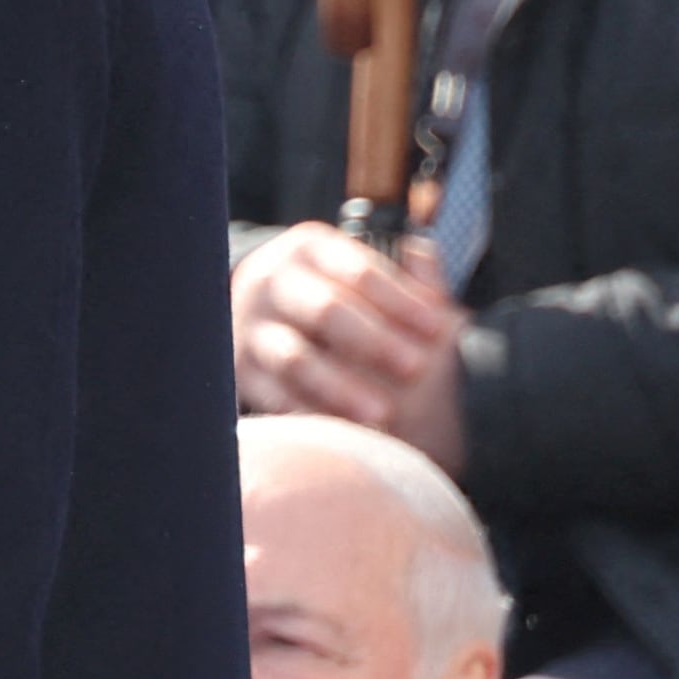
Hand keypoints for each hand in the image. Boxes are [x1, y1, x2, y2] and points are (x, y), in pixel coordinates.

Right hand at [230, 223, 470, 468]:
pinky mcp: (240, 369)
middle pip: (325, 310)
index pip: (359, 271)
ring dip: (340, 388)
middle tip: (415, 369)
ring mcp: (250, 326)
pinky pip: (274, 397)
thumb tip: (425, 269)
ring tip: (382, 413)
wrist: (279, 316)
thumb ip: (413, 270)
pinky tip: (345, 430)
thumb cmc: (346, 296)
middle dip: (375, 342)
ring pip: (295, 359)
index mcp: (310, 248)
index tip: (438, 328)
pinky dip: (310, 415)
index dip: (401, 300)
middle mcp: (271, 280)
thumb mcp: (378, 272)